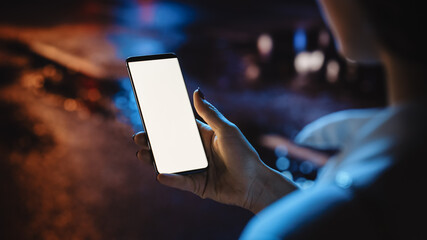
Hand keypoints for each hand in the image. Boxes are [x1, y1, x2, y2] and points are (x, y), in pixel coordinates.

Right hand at [134, 89, 296, 212]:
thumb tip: (196, 91)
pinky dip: (171, 179)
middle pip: (169, 146)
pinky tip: (160, 174)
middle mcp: (196, 152)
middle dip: (152, 142)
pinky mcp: (197, 185)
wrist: (255, 183)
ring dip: (155, 159)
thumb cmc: (244, 154)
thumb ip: (209, 113)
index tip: (147, 117)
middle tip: (138, 137)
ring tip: (141, 153)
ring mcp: (195, 169)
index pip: (177, 128)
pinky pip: (181, 182)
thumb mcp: (226, 130)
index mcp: (202, 136)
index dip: (162, 124)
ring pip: (170, 163)